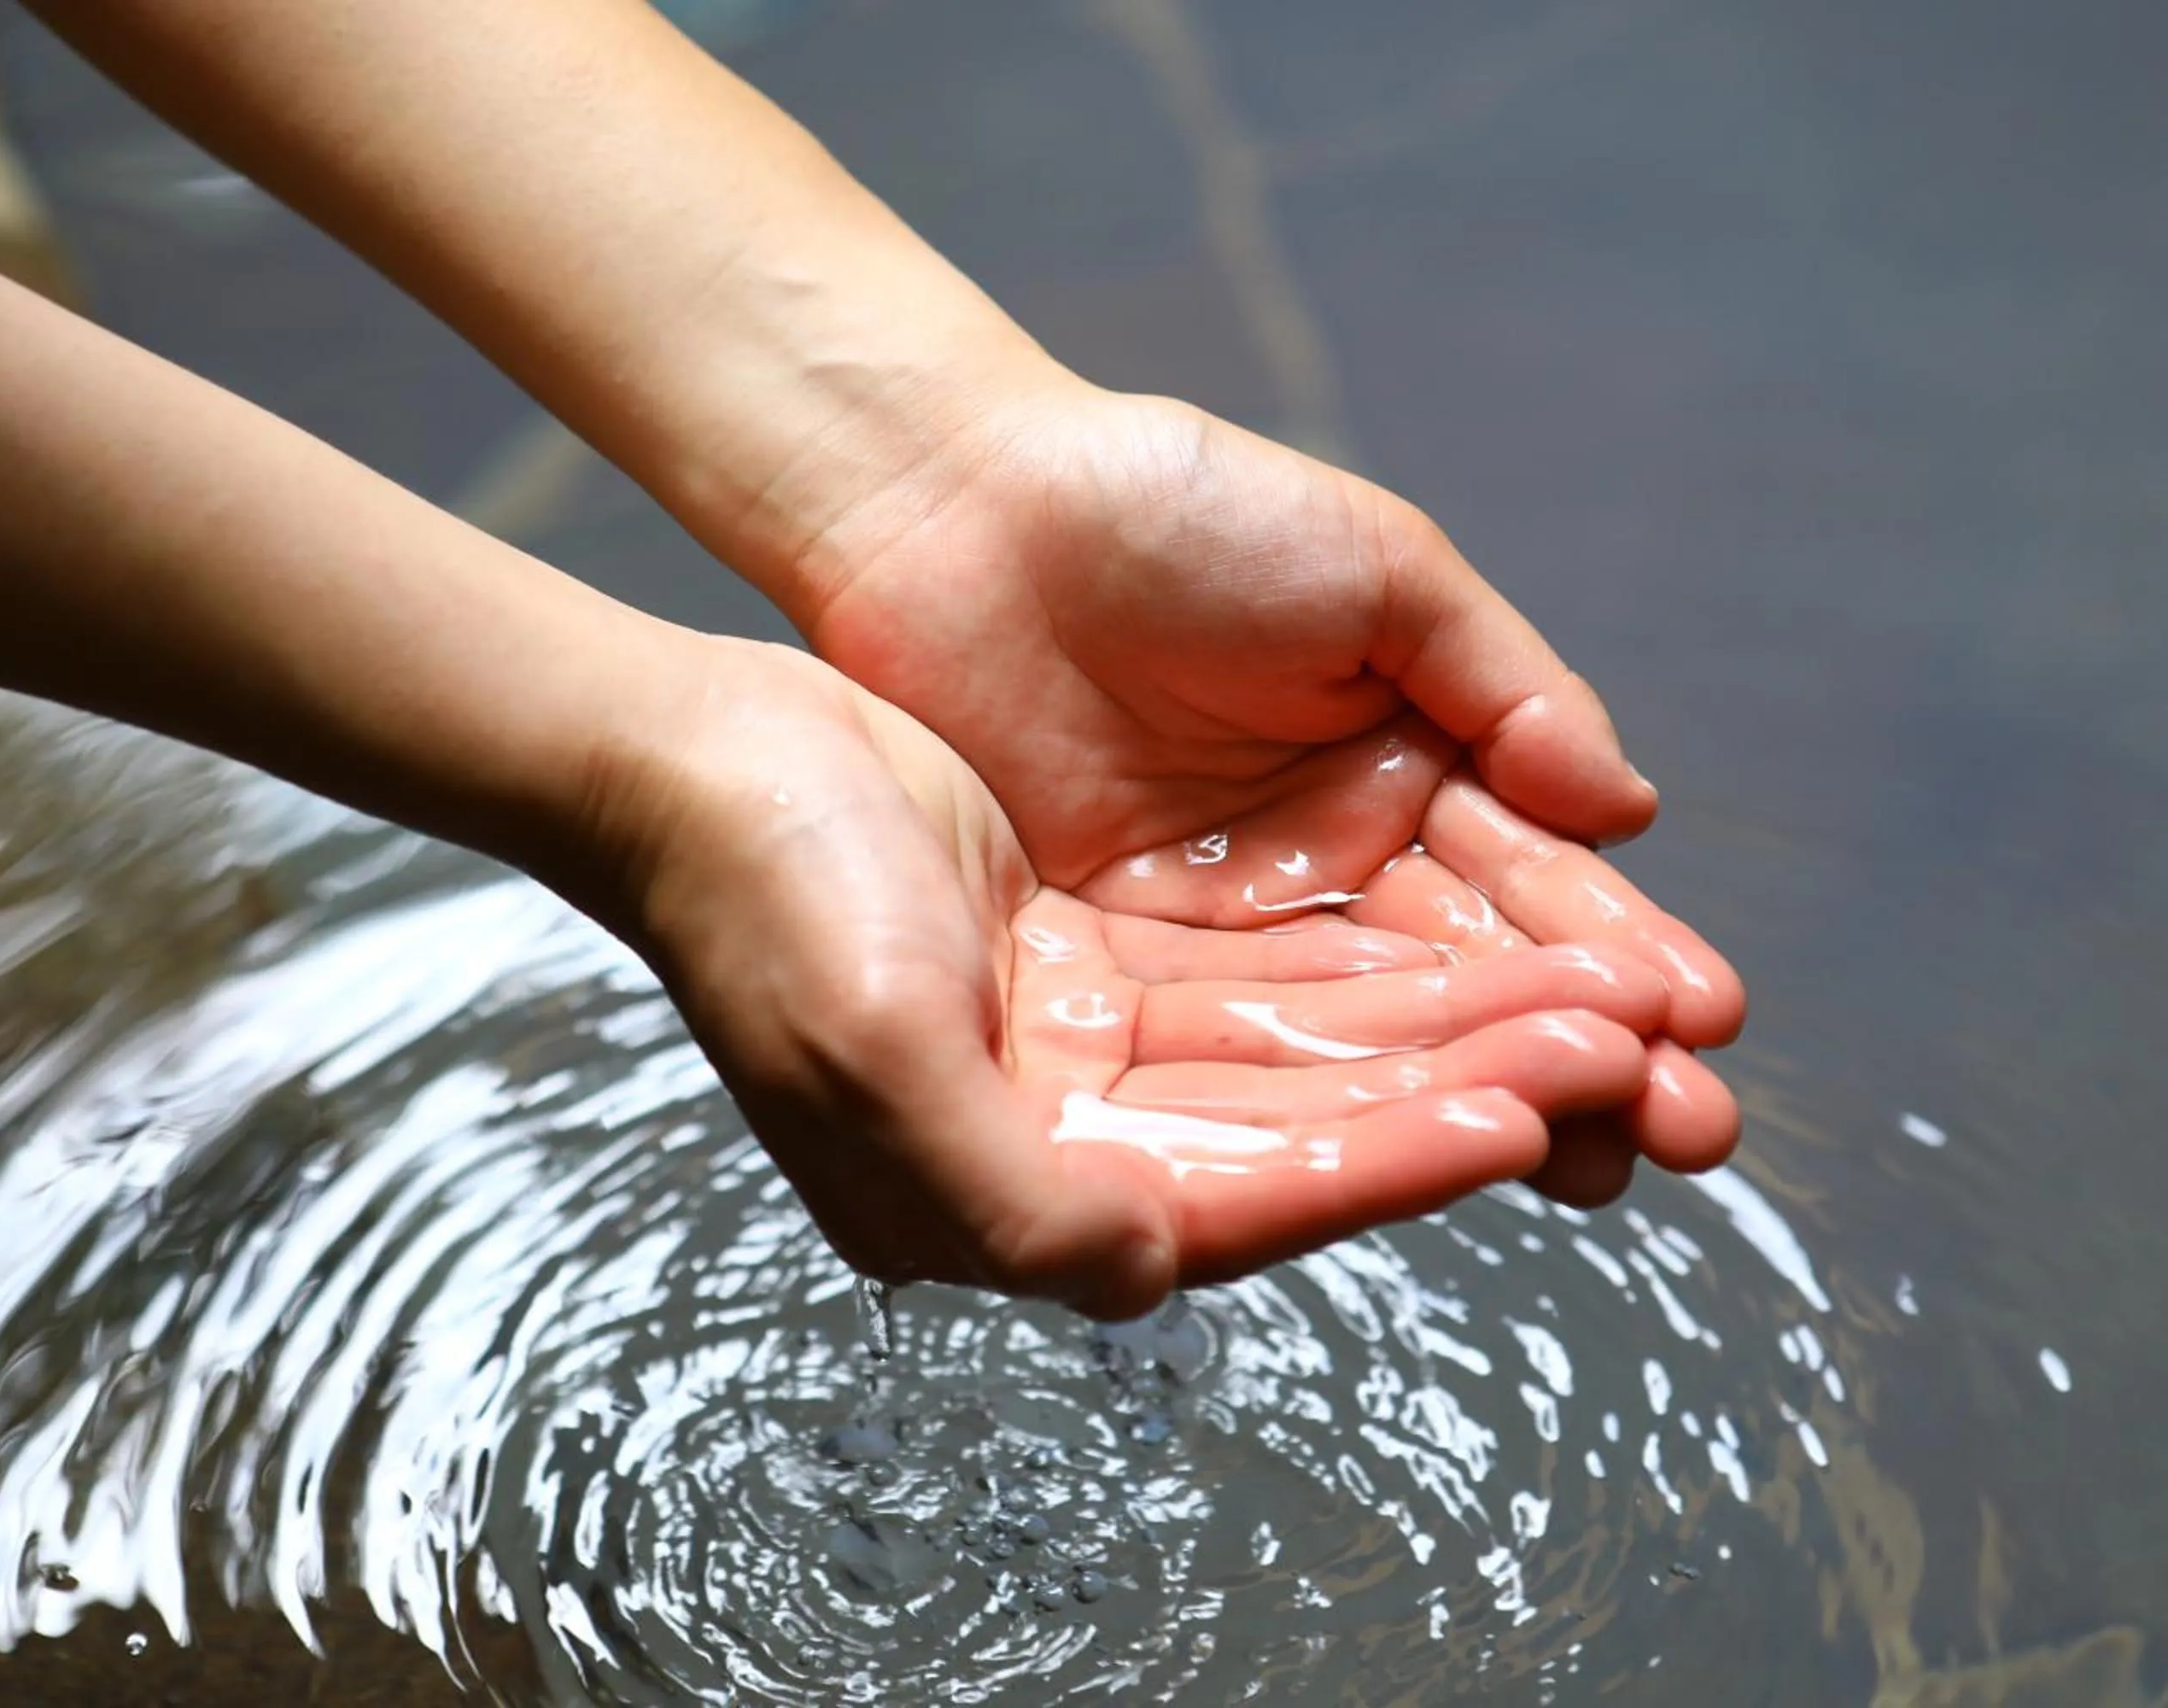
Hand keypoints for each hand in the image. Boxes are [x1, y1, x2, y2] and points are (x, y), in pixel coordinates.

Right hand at [604, 638, 1683, 1316]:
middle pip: (1294, 1126)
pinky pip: (1259, 973)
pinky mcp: (1088, 957)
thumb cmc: (759, 896)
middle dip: (1454, 1088)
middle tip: (1617, 1054)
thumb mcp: (869, 1048)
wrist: (684, 753)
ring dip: (1442, 1023)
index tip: (1519, 1120)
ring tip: (1594, 998)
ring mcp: (1074, 1046)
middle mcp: (1054, 1138)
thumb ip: (1009, 1193)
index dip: (1378, 1163)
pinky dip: (1369, 962)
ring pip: (1299, 1046)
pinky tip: (1482, 940)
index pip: (1230, 1195)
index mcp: (997, 1194)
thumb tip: (1144, 1272)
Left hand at [775, 377, 1745, 1207]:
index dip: (1619, 949)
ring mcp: (1228, 926)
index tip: (1704, 1018)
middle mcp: (1332, 866)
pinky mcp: (1121, 962)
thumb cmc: (1176, 508)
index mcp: (1411, 768)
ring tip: (1594, 1166)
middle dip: (1587, 1052)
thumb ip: (1502, 687)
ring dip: (1482, 1096)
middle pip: (1474, 981)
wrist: (963, 515)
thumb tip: (1631, 811)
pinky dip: (1326, 1097)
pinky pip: (1237, 1045)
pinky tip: (1411, 1152)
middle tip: (1690, 1132)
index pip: (1536, 882)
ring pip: (1374, 1032)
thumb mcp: (1376, 568)